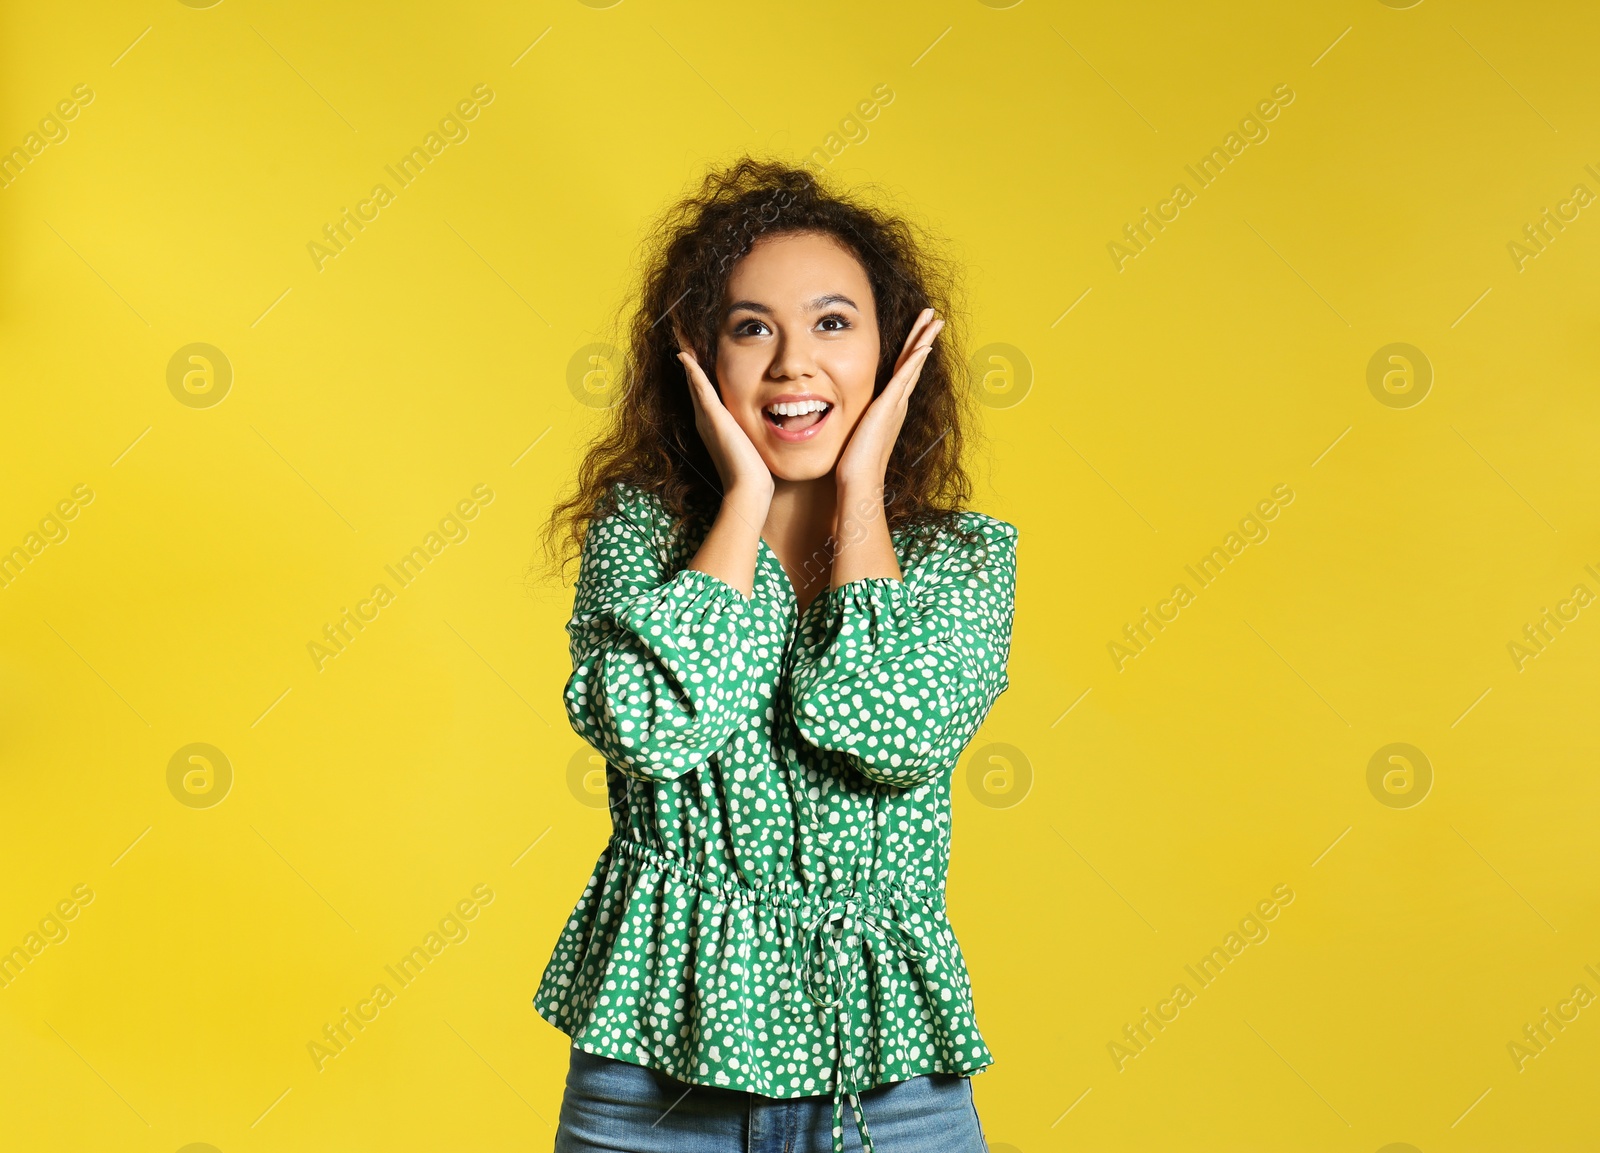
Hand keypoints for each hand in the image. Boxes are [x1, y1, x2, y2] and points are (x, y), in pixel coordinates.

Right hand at [675, 336, 773, 504]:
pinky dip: (692, 371)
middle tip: (680, 336)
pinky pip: (700, 388)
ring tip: (679, 338)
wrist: (748, 488)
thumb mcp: (749, 444)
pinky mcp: (713, 419)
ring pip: (694, 381)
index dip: (698, 370)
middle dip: (688, 359)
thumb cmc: (752, 471)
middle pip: (694, 382)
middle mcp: (705, 419)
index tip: (694, 350)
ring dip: (687, 359)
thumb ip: (746, 432)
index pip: (705, 389)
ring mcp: (706, 418)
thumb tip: (757, 426)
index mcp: (714, 423)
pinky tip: (685, 356)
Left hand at [834, 307, 942, 493]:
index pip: (903, 369)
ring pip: (913, 363)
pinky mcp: (888, 406)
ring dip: (924, 339)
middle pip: (913, 361)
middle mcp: (898, 402)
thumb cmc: (855, 461)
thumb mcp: (857, 430)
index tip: (922, 331)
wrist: (858, 478)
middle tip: (935, 316)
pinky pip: (904, 378)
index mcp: (890, 405)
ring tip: (935, 320)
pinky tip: (924, 345)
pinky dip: (915, 361)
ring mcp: (895, 403)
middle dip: (924, 336)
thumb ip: (860, 417)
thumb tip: (849, 413)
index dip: (913, 349)